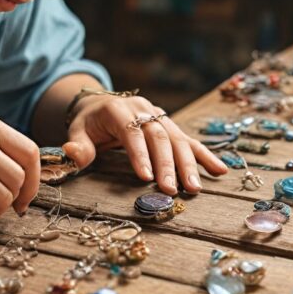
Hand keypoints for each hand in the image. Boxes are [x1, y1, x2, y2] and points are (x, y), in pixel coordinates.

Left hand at [62, 95, 227, 193]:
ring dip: (189, 164)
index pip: (132, 132)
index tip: (146, 177)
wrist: (100, 104)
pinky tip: (220, 169)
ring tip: (195, 188)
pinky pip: (189, 140)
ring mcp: (159, 115)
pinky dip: (205, 155)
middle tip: (172, 189)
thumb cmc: (88, 123)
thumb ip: (78, 146)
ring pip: (178, 138)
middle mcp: (143, 109)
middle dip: (167, 164)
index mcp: (117, 109)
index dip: (140, 154)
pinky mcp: (170, 125)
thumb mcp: (77, 131)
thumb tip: (71, 153)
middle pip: (159, 136)